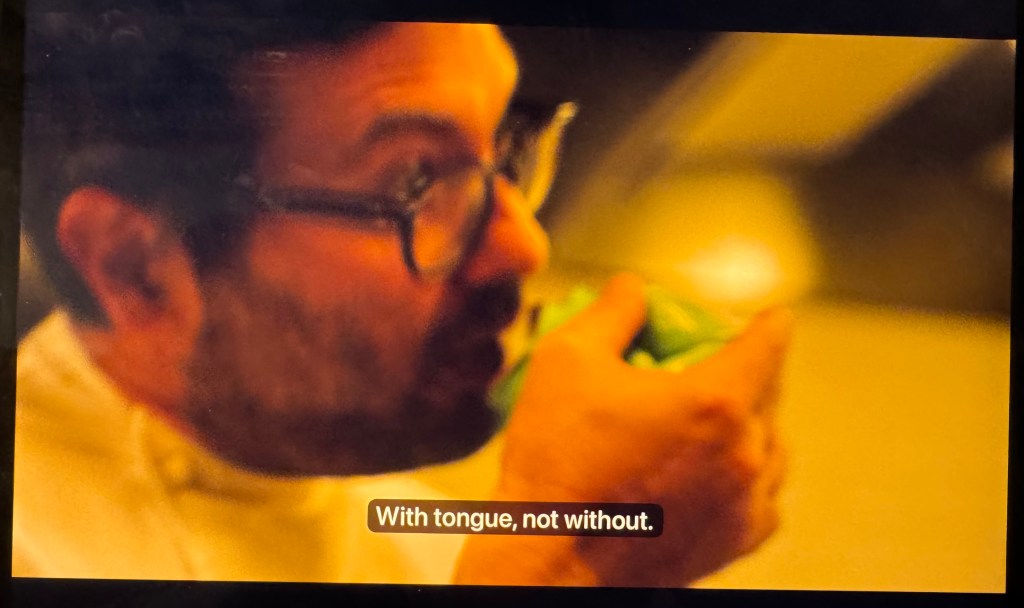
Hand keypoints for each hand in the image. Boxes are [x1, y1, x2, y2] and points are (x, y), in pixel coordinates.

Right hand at [454, 274, 791, 585]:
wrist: (550, 560)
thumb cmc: (557, 463)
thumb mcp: (566, 360)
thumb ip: (610, 311)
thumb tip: (633, 288)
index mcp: (716, 401)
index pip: (770, 341)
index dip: (764, 322)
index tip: (761, 318)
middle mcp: (746, 453)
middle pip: (771, 391)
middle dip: (745, 371)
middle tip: (706, 366)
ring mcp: (746, 502)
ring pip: (773, 444)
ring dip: (750, 424)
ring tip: (708, 419)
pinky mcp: (737, 541)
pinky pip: (764, 495)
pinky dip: (747, 474)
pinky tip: (711, 469)